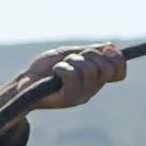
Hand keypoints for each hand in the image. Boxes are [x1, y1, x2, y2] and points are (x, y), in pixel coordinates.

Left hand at [5, 45, 124, 121]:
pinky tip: (54, 72)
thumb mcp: (71, 54)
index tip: (106, 49)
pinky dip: (62, 67)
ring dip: (72, 61)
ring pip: (89, 69)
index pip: (119, 72)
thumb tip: (111, 46)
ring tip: (60, 67)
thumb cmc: (46, 69)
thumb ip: (91, 51)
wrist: (25, 83)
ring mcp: (82, 95)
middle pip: (106, 68)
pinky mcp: (69, 98)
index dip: (117, 58)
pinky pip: (73, 75)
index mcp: (95, 79)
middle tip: (73, 59)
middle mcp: (92, 89)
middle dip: (89, 55)